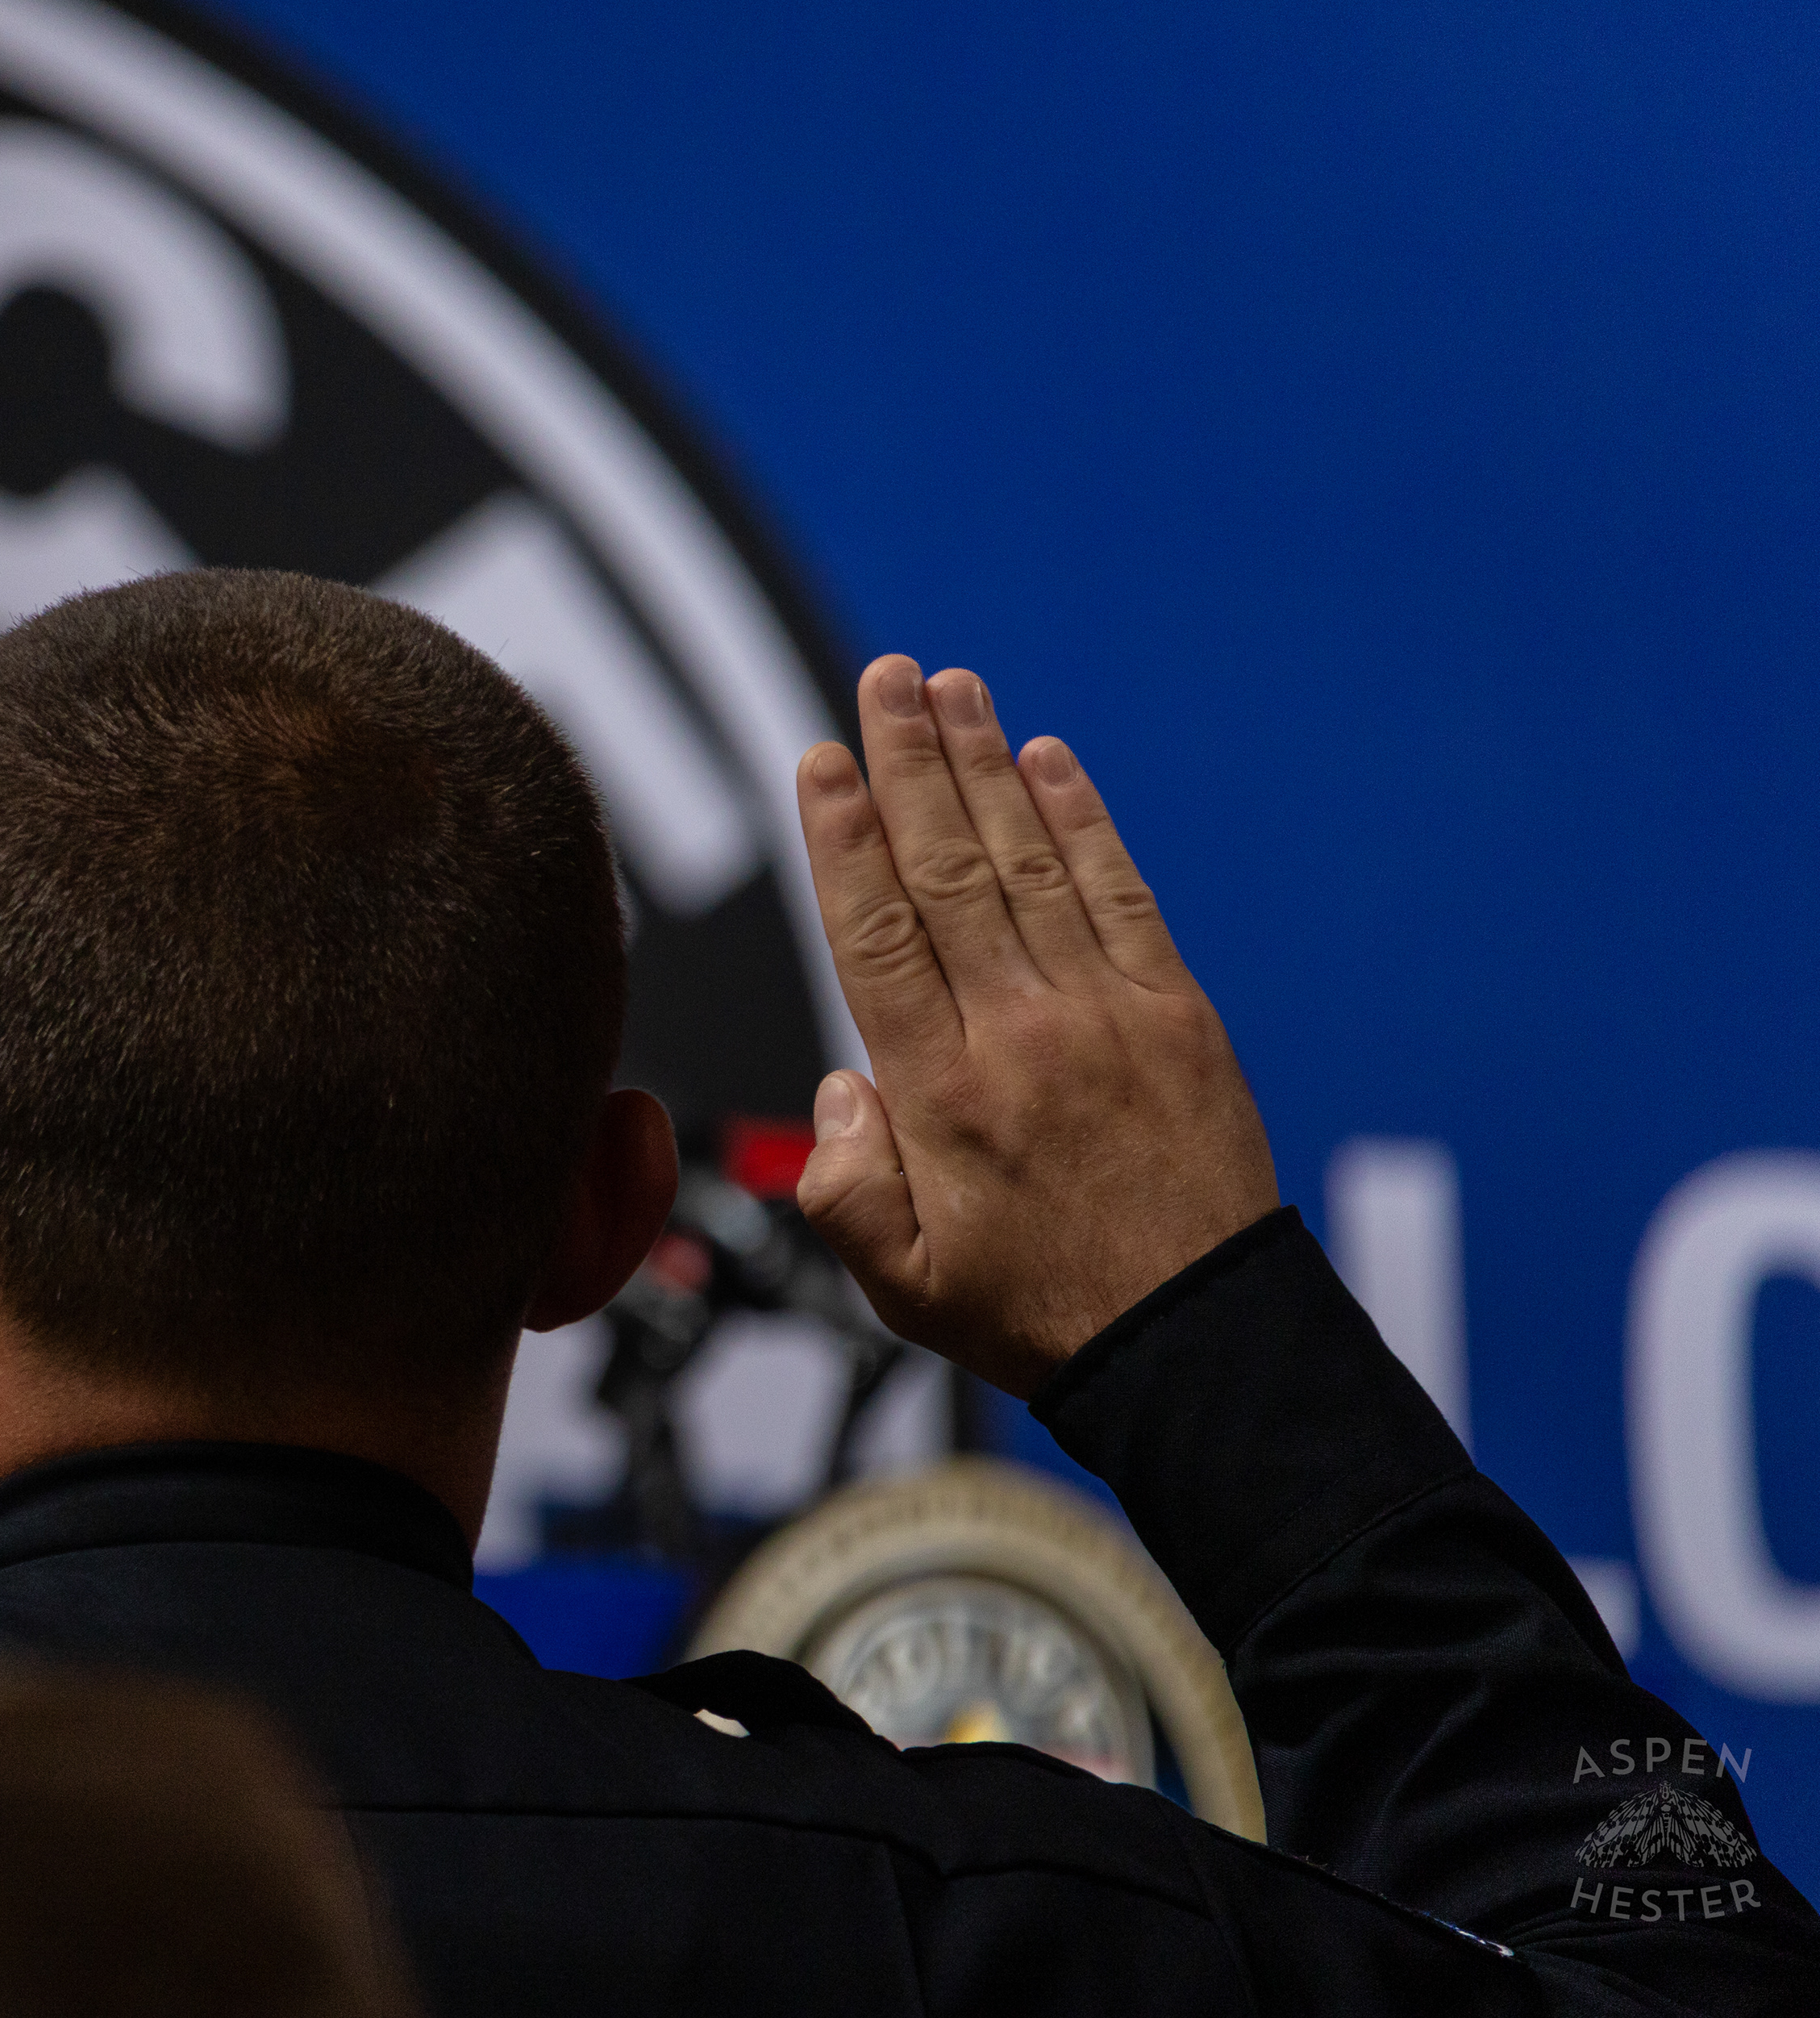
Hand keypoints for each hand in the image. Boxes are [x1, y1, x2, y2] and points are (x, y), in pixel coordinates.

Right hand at [792, 656, 1279, 1397]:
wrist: (1195, 1341)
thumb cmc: (1037, 1314)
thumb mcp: (901, 1284)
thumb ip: (844, 1186)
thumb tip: (841, 1088)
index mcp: (941, 1095)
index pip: (876, 936)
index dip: (844, 838)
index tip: (821, 760)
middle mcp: (1020, 1034)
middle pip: (948, 871)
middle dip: (908, 763)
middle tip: (882, 676)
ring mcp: (1105, 1014)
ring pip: (1029, 862)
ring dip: (984, 766)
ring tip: (949, 686)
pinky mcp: (1176, 1014)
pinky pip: (1120, 893)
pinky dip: (1082, 820)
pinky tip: (1048, 761)